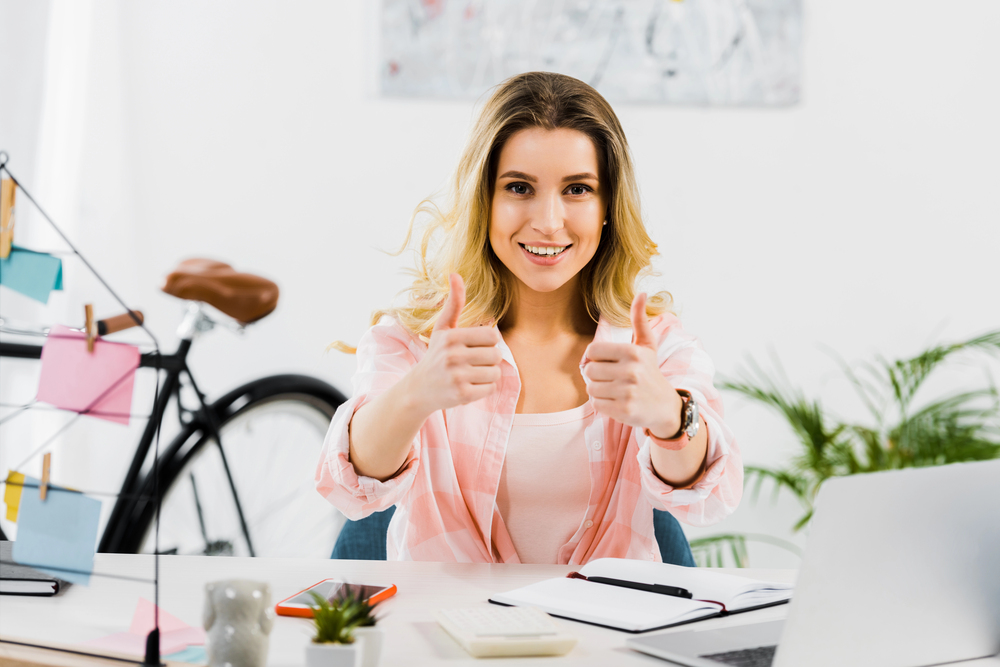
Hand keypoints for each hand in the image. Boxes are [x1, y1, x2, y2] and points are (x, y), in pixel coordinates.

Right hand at [408, 273, 501, 414]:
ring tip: (471, 375)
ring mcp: (457, 377)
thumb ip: (454, 303)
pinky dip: (484, 389)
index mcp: (451, 337)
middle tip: (473, 363)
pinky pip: (490, 389)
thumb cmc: (436, 355)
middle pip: (496, 355)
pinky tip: (469, 386)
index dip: (488, 342)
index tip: (475, 347)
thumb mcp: (443, 328)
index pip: (492, 336)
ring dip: (488, 375)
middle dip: (489, 360)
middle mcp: (453, 356)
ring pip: (495, 373)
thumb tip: (455, 273)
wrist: (418, 389)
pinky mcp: (462, 395)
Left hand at [582, 293, 682, 437]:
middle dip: (596, 375)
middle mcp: (631, 371)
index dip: (596, 357)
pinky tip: (616, 401)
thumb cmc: (650, 372)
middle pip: (589, 370)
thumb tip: (641, 293)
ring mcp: (627, 392)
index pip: (592, 351)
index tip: (608, 362)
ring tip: (614, 389)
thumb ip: (639, 320)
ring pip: (591, 388)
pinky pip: (596, 404)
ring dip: (598, 389)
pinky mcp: (624, 411)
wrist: (665, 407)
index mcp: (632, 352)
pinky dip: (602, 404)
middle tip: (611, 378)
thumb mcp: (647, 346)